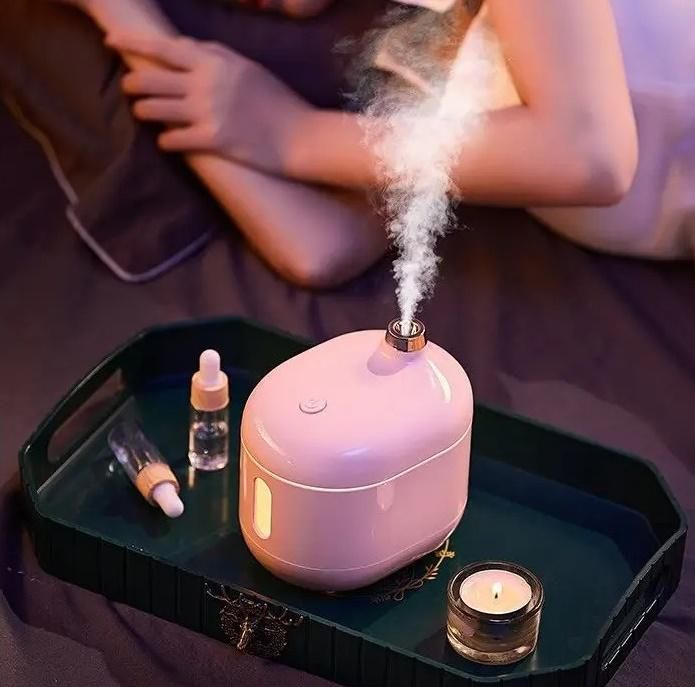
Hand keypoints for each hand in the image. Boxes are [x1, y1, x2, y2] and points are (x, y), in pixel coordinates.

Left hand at [108, 34, 311, 174]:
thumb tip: (185, 48)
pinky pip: (174, 139)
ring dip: (145, 111)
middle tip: (130, 89)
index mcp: (215, 62)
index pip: (164, 48)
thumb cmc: (277, 101)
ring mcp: (208, 112)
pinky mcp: (213, 140)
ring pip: (156, 109)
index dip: (133, 44)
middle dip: (134, 83)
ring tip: (144, 113)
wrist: (300, 136)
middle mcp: (206, 84)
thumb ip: (215, 56)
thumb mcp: (248, 67)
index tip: (111, 42)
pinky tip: (167, 142)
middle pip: (152, 79)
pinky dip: (166, 141)